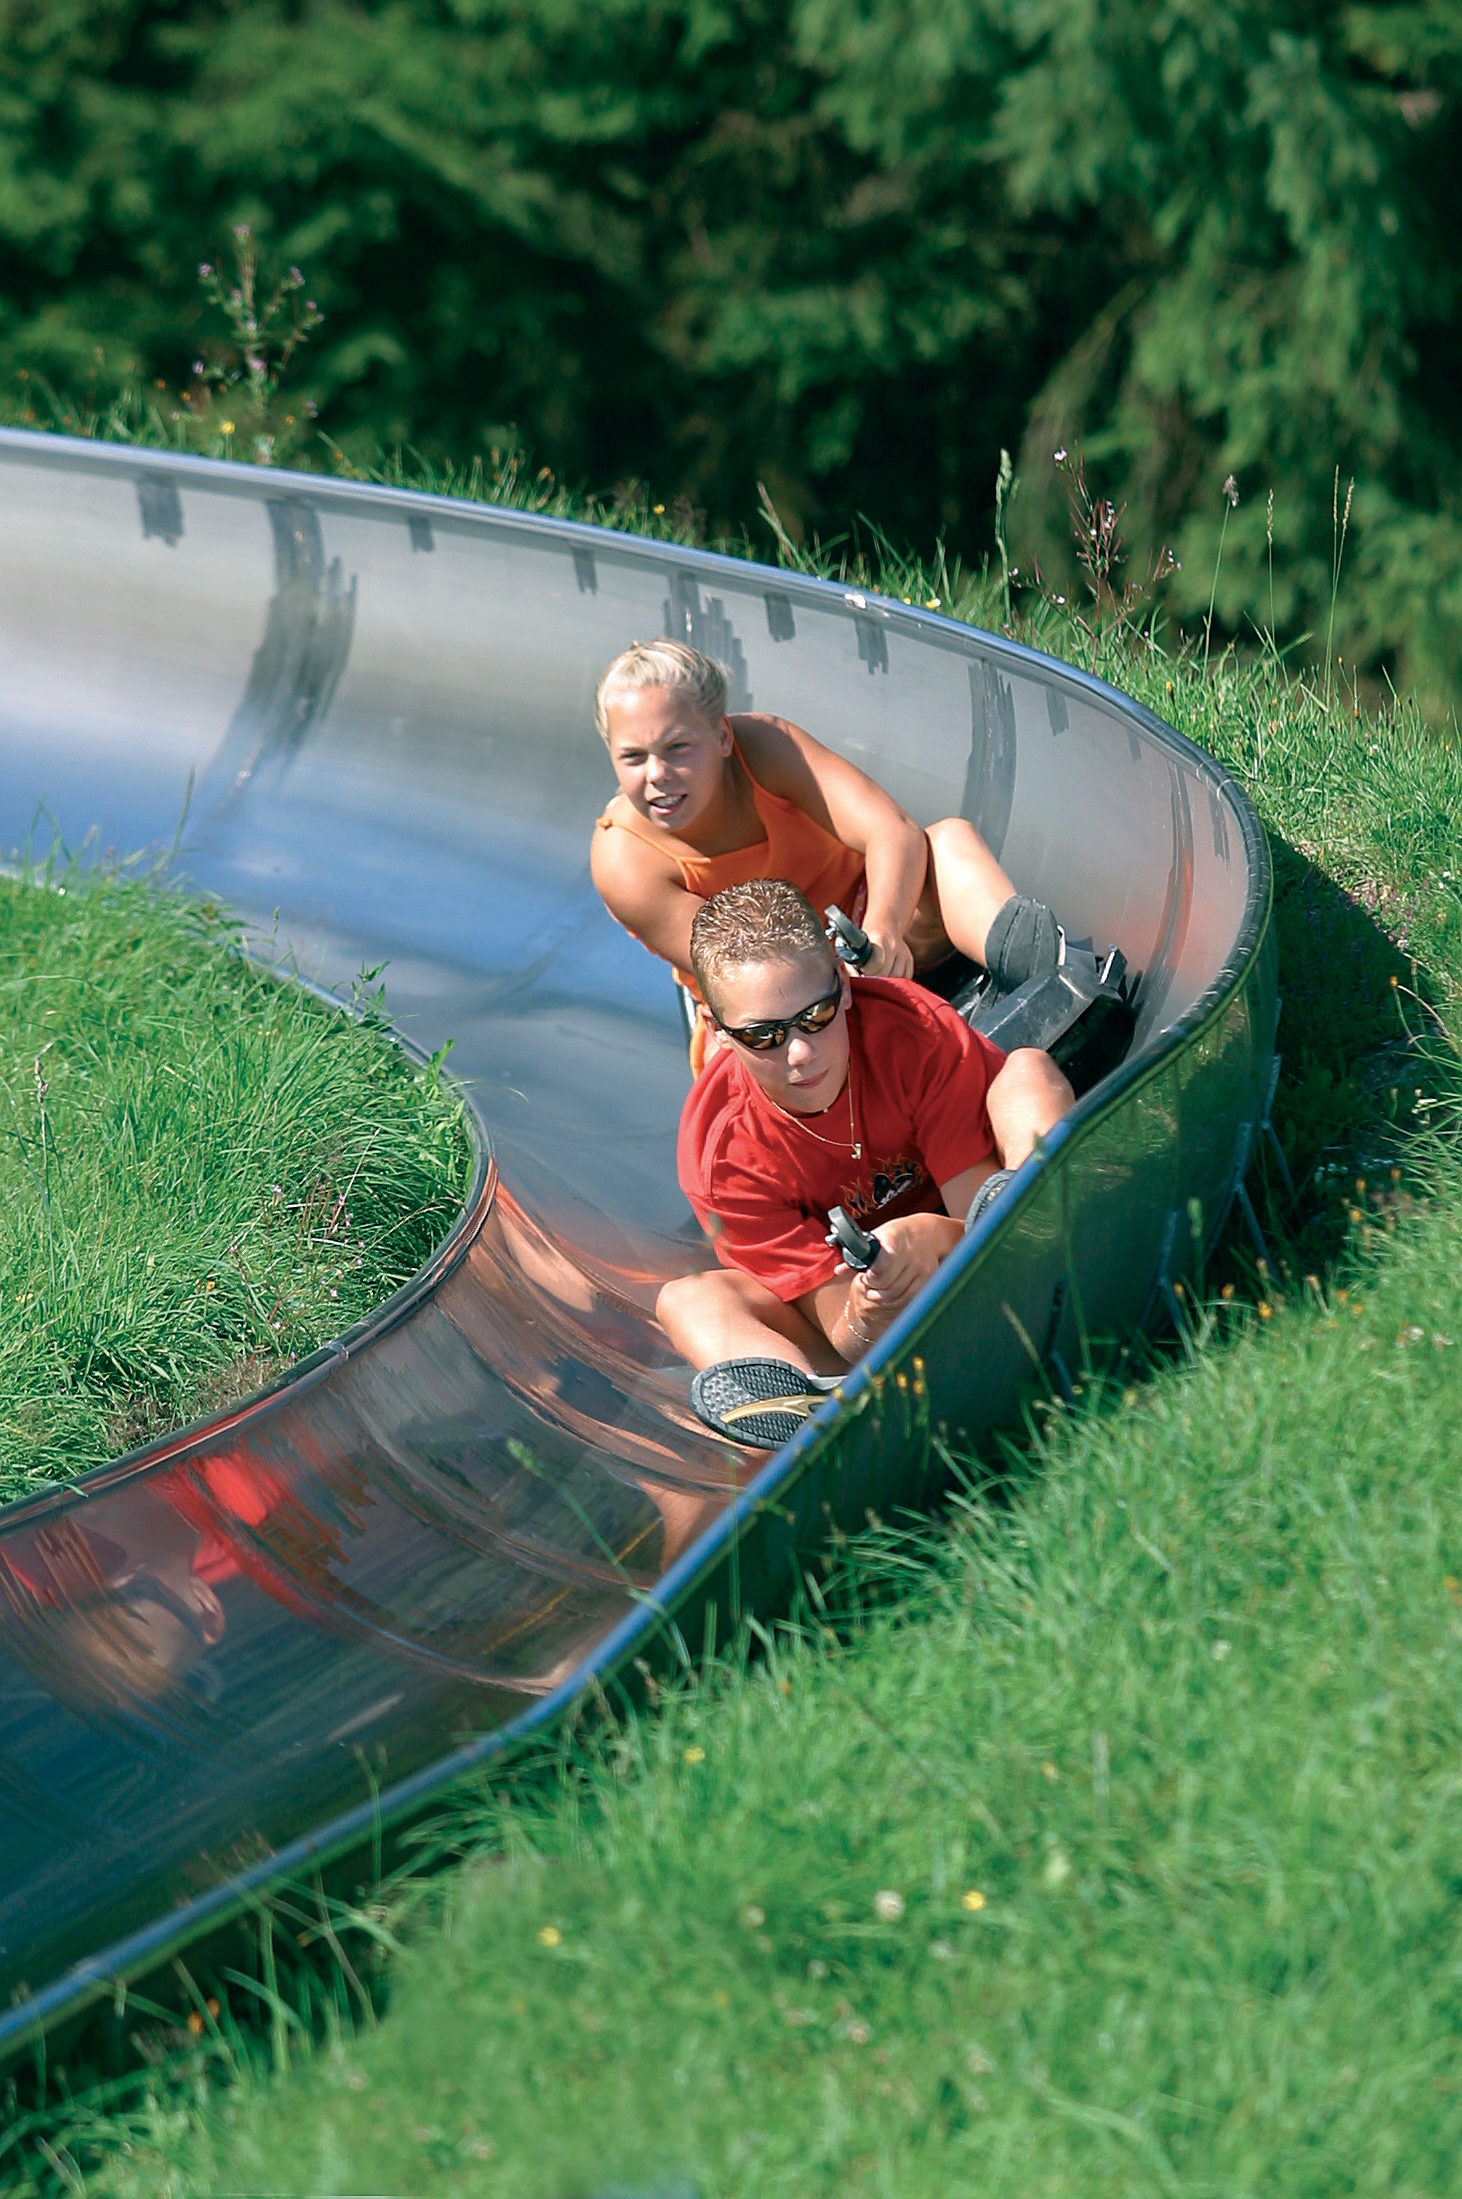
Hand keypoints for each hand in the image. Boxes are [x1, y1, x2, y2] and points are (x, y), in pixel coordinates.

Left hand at [832, 1212, 959, 1336]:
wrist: (928, 1233)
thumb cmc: (896, 1235)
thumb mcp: (875, 1238)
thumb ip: (856, 1256)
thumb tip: (838, 1271)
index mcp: (894, 1239)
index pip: (882, 1265)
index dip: (871, 1276)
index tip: (866, 1276)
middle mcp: (910, 1254)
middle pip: (887, 1284)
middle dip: (874, 1288)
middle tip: (869, 1284)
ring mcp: (921, 1267)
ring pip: (897, 1294)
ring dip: (883, 1296)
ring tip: (876, 1290)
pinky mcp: (928, 1278)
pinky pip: (909, 1298)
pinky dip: (896, 1301)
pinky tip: (890, 1296)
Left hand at [857, 927, 914, 979]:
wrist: (884, 928)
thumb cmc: (864, 943)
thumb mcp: (855, 949)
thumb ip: (851, 965)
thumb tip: (854, 981)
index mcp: (879, 940)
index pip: (877, 961)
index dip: (868, 971)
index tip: (862, 972)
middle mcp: (894, 946)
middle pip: (887, 973)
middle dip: (876, 980)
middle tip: (868, 981)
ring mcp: (904, 953)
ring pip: (898, 978)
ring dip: (886, 983)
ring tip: (877, 981)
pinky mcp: (910, 961)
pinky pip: (905, 978)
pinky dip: (896, 982)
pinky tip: (887, 980)